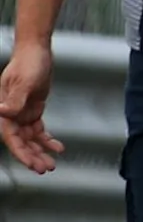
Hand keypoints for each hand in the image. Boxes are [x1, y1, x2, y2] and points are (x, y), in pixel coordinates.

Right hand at [0, 46, 60, 174]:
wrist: (36, 52)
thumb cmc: (27, 64)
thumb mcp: (23, 82)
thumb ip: (15, 99)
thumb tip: (3, 112)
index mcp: (3, 111)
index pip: (11, 138)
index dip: (21, 153)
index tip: (32, 164)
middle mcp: (10, 115)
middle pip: (20, 142)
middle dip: (32, 157)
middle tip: (46, 168)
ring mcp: (21, 114)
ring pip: (30, 139)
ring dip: (40, 151)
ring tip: (52, 163)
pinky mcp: (33, 111)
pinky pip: (39, 130)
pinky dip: (48, 140)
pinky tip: (58, 147)